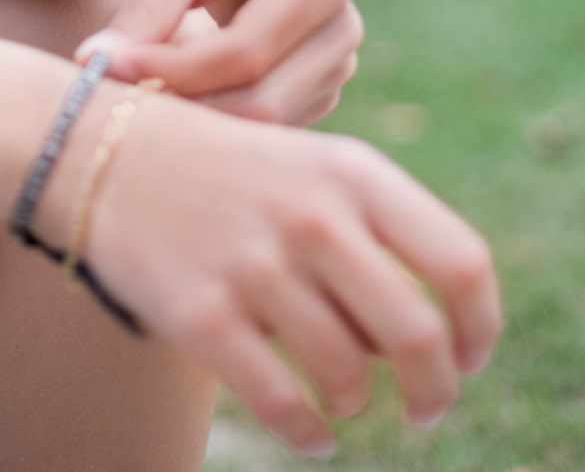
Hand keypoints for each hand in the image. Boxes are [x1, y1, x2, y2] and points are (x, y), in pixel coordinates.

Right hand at [47, 89, 502, 457]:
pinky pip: (283, 404)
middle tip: (428, 409)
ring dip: (356, 405)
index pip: (461, 263)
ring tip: (344, 402)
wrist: (104, 152)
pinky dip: (309, 433)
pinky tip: (310, 432)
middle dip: (435, 390)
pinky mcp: (203, 315)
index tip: (470, 359)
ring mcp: (257, 265)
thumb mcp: (315, 169)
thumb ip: (379, 233)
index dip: (480, 328)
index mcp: (356, 173)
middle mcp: (314, 216)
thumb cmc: (230, 172)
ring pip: (348, 376)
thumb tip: (437, 340)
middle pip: (417, 335)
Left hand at [82, 0, 361, 124]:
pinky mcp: (323, 84)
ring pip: (264, 120)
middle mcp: (341, 26)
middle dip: (184, 102)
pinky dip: (220, 115)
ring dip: (199, 114)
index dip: (170, 70)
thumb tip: (91, 66)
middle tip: (116, 92)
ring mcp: (338, 60)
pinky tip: (178, 87)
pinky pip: (269, 123)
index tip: (106, 67)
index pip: (242, 54)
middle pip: (259, 99)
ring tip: (142, 84)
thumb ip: (145, 12)